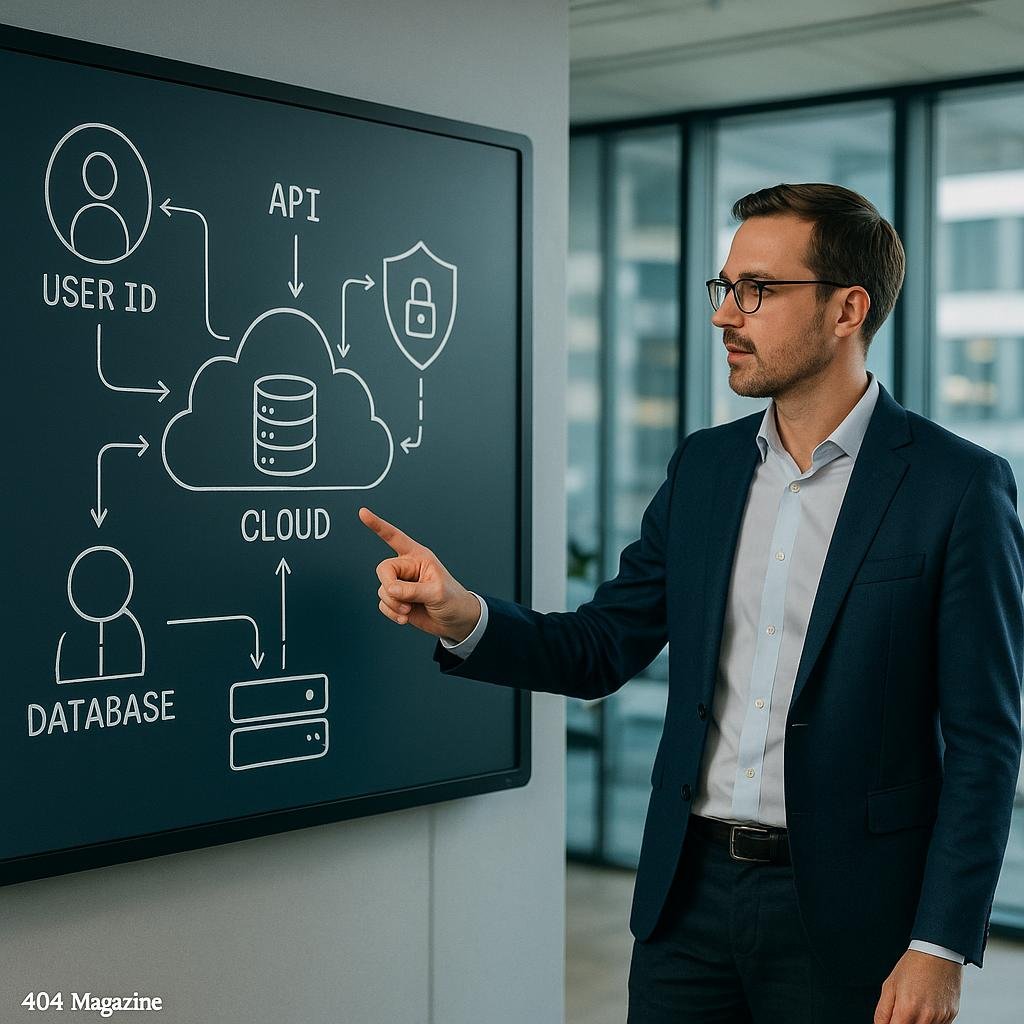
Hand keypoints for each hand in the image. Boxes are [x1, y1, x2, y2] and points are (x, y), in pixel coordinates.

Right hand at [358, 506, 480, 641]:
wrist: (455, 621)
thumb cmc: (453, 599)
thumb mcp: (436, 592)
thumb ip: (412, 590)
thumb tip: (390, 589)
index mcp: (418, 557)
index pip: (395, 537)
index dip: (378, 525)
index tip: (363, 513)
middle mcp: (407, 568)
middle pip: (383, 569)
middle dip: (390, 587)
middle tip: (404, 600)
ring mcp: (401, 585)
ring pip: (382, 590)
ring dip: (394, 604)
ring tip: (409, 610)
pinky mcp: (397, 600)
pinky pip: (383, 604)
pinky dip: (392, 613)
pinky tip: (405, 617)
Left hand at [873, 949, 961, 1023]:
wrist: (938, 953)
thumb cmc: (913, 966)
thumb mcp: (890, 985)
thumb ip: (883, 1011)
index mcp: (907, 1008)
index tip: (891, 1020)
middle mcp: (925, 1017)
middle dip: (903, 1023)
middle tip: (901, 1012)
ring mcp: (940, 1018)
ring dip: (917, 1023)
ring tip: (914, 1005)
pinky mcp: (951, 1016)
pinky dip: (930, 1021)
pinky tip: (926, 1007)